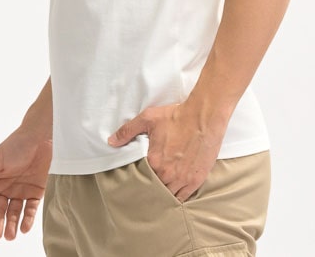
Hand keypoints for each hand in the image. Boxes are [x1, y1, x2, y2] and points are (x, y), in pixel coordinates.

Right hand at [0, 128, 51, 239]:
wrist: (41, 137)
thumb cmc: (16, 144)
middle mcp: (6, 187)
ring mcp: (21, 190)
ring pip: (14, 212)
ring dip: (11, 224)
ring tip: (10, 236)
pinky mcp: (36, 192)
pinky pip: (30, 209)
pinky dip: (27, 219)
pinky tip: (24, 228)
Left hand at [107, 103, 226, 202]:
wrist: (203, 117)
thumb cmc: (176, 116)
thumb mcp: (148, 118)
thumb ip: (127, 131)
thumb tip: (111, 141)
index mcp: (155, 161)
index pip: (141, 179)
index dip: (139, 180)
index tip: (137, 181)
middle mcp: (168, 174)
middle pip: (155, 189)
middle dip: (151, 188)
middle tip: (147, 187)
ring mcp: (183, 179)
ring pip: (169, 196)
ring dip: (163, 194)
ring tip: (159, 191)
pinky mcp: (196, 179)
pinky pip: (183, 197)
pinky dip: (177, 197)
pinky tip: (173, 195)